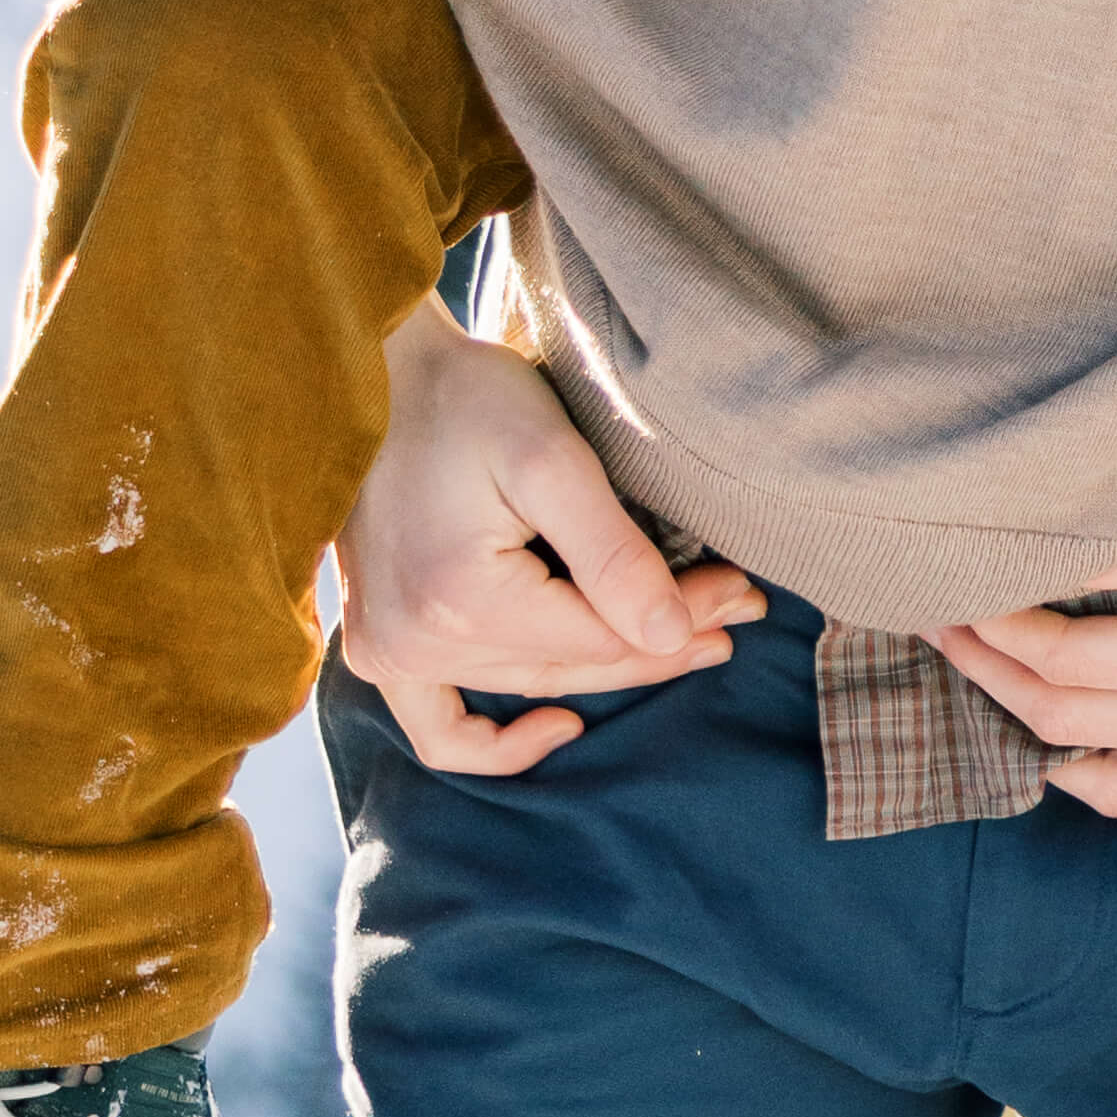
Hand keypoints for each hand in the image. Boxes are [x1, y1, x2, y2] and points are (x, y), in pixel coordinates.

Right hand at [329, 301, 760, 770]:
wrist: (374, 375)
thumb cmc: (463, 399)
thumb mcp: (552, 459)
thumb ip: (612, 555)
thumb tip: (672, 636)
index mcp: (463, 603)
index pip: (607, 639)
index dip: (682, 620)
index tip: (742, 589)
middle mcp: (418, 645)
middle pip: (573, 668)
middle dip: (660, 642)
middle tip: (735, 611)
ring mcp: (388, 654)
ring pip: (528, 684)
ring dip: (604, 668)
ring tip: (681, 637)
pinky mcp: (377, 648)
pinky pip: (441, 728)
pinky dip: (498, 741)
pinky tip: (560, 725)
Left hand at [942, 450, 1116, 841]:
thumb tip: (1060, 552)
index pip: (1064, 662)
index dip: (992, 629)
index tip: (949, 589)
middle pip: (1068, 723)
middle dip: (991, 674)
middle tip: (942, 624)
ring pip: (1113, 790)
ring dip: (1040, 741)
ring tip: (998, 686)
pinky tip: (1092, 766)